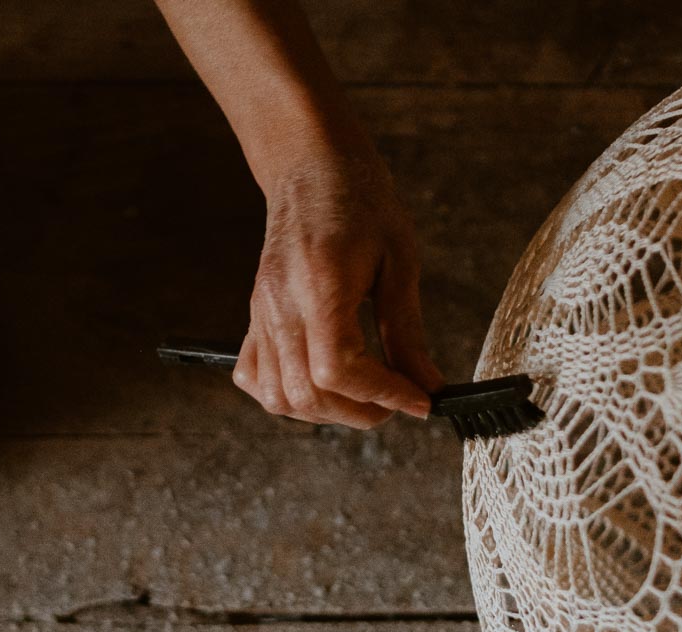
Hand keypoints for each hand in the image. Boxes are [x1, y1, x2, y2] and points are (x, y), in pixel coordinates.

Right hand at [232, 154, 443, 427]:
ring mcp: (261, 313)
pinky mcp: (254, 316)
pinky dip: (287, 396)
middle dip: (358, 412)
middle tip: (396, 403)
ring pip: (277, 396)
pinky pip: (253, 377)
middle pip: (306, 392)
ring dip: (325, 412)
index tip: (418, 401)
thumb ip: (408, 331)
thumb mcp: (400, 261)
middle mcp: (281, 304)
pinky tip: (322, 383)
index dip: (382, 395)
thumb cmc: (360, 203)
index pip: (338, 368)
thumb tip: (427, 386)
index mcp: (320, 283)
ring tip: (363, 397)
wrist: (311, 169)